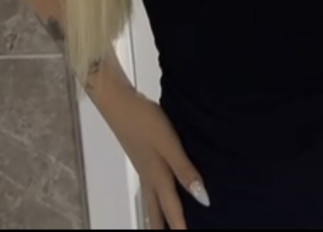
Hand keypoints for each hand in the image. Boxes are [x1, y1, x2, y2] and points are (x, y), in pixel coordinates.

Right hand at [107, 89, 209, 229]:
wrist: (119, 103)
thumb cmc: (145, 122)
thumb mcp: (169, 144)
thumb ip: (185, 170)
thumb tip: (202, 198)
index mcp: (158, 176)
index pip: (172, 208)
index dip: (180, 225)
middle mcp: (149, 176)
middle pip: (156, 210)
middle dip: (162, 226)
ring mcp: (143, 166)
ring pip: (151, 199)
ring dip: (157, 214)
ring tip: (162, 224)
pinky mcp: (141, 155)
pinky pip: (150, 186)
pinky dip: (155, 195)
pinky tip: (160, 186)